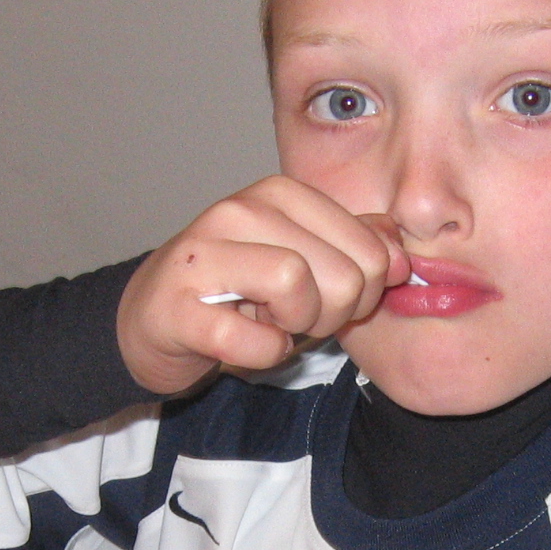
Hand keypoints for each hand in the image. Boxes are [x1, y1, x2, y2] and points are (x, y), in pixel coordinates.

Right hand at [117, 175, 409, 394]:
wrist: (150, 322)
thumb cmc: (235, 294)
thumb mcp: (303, 261)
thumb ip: (355, 247)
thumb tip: (399, 253)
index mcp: (278, 194)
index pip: (369, 248)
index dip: (365, 291)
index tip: (328, 300)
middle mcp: (238, 211)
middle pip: (340, 272)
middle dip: (333, 315)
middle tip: (297, 320)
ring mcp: (202, 256)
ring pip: (296, 287)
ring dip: (296, 328)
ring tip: (270, 326)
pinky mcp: (177, 307)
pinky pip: (253, 340)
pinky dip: (261, 354)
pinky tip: (242, 345)